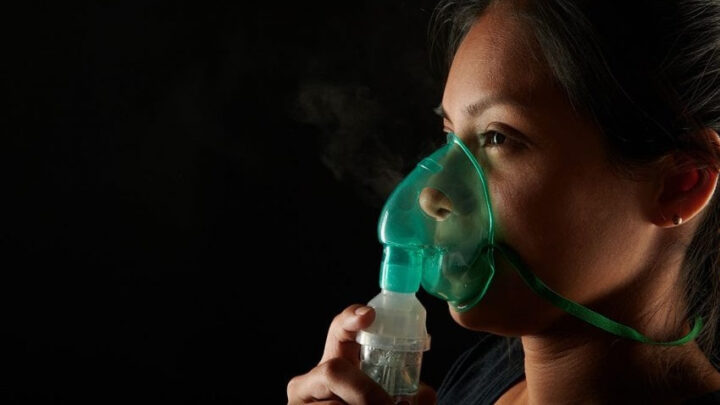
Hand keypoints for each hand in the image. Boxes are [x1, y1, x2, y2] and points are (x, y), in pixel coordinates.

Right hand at [287, 304, 436, 403]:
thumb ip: (409, 400)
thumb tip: (426, 393)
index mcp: (334, 369)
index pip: (338, 332)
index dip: (350, 318)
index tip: (369, 316)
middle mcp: (308, 383)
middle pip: (334, 370)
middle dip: (365, 392)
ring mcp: (300, 404)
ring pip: (333, 404)